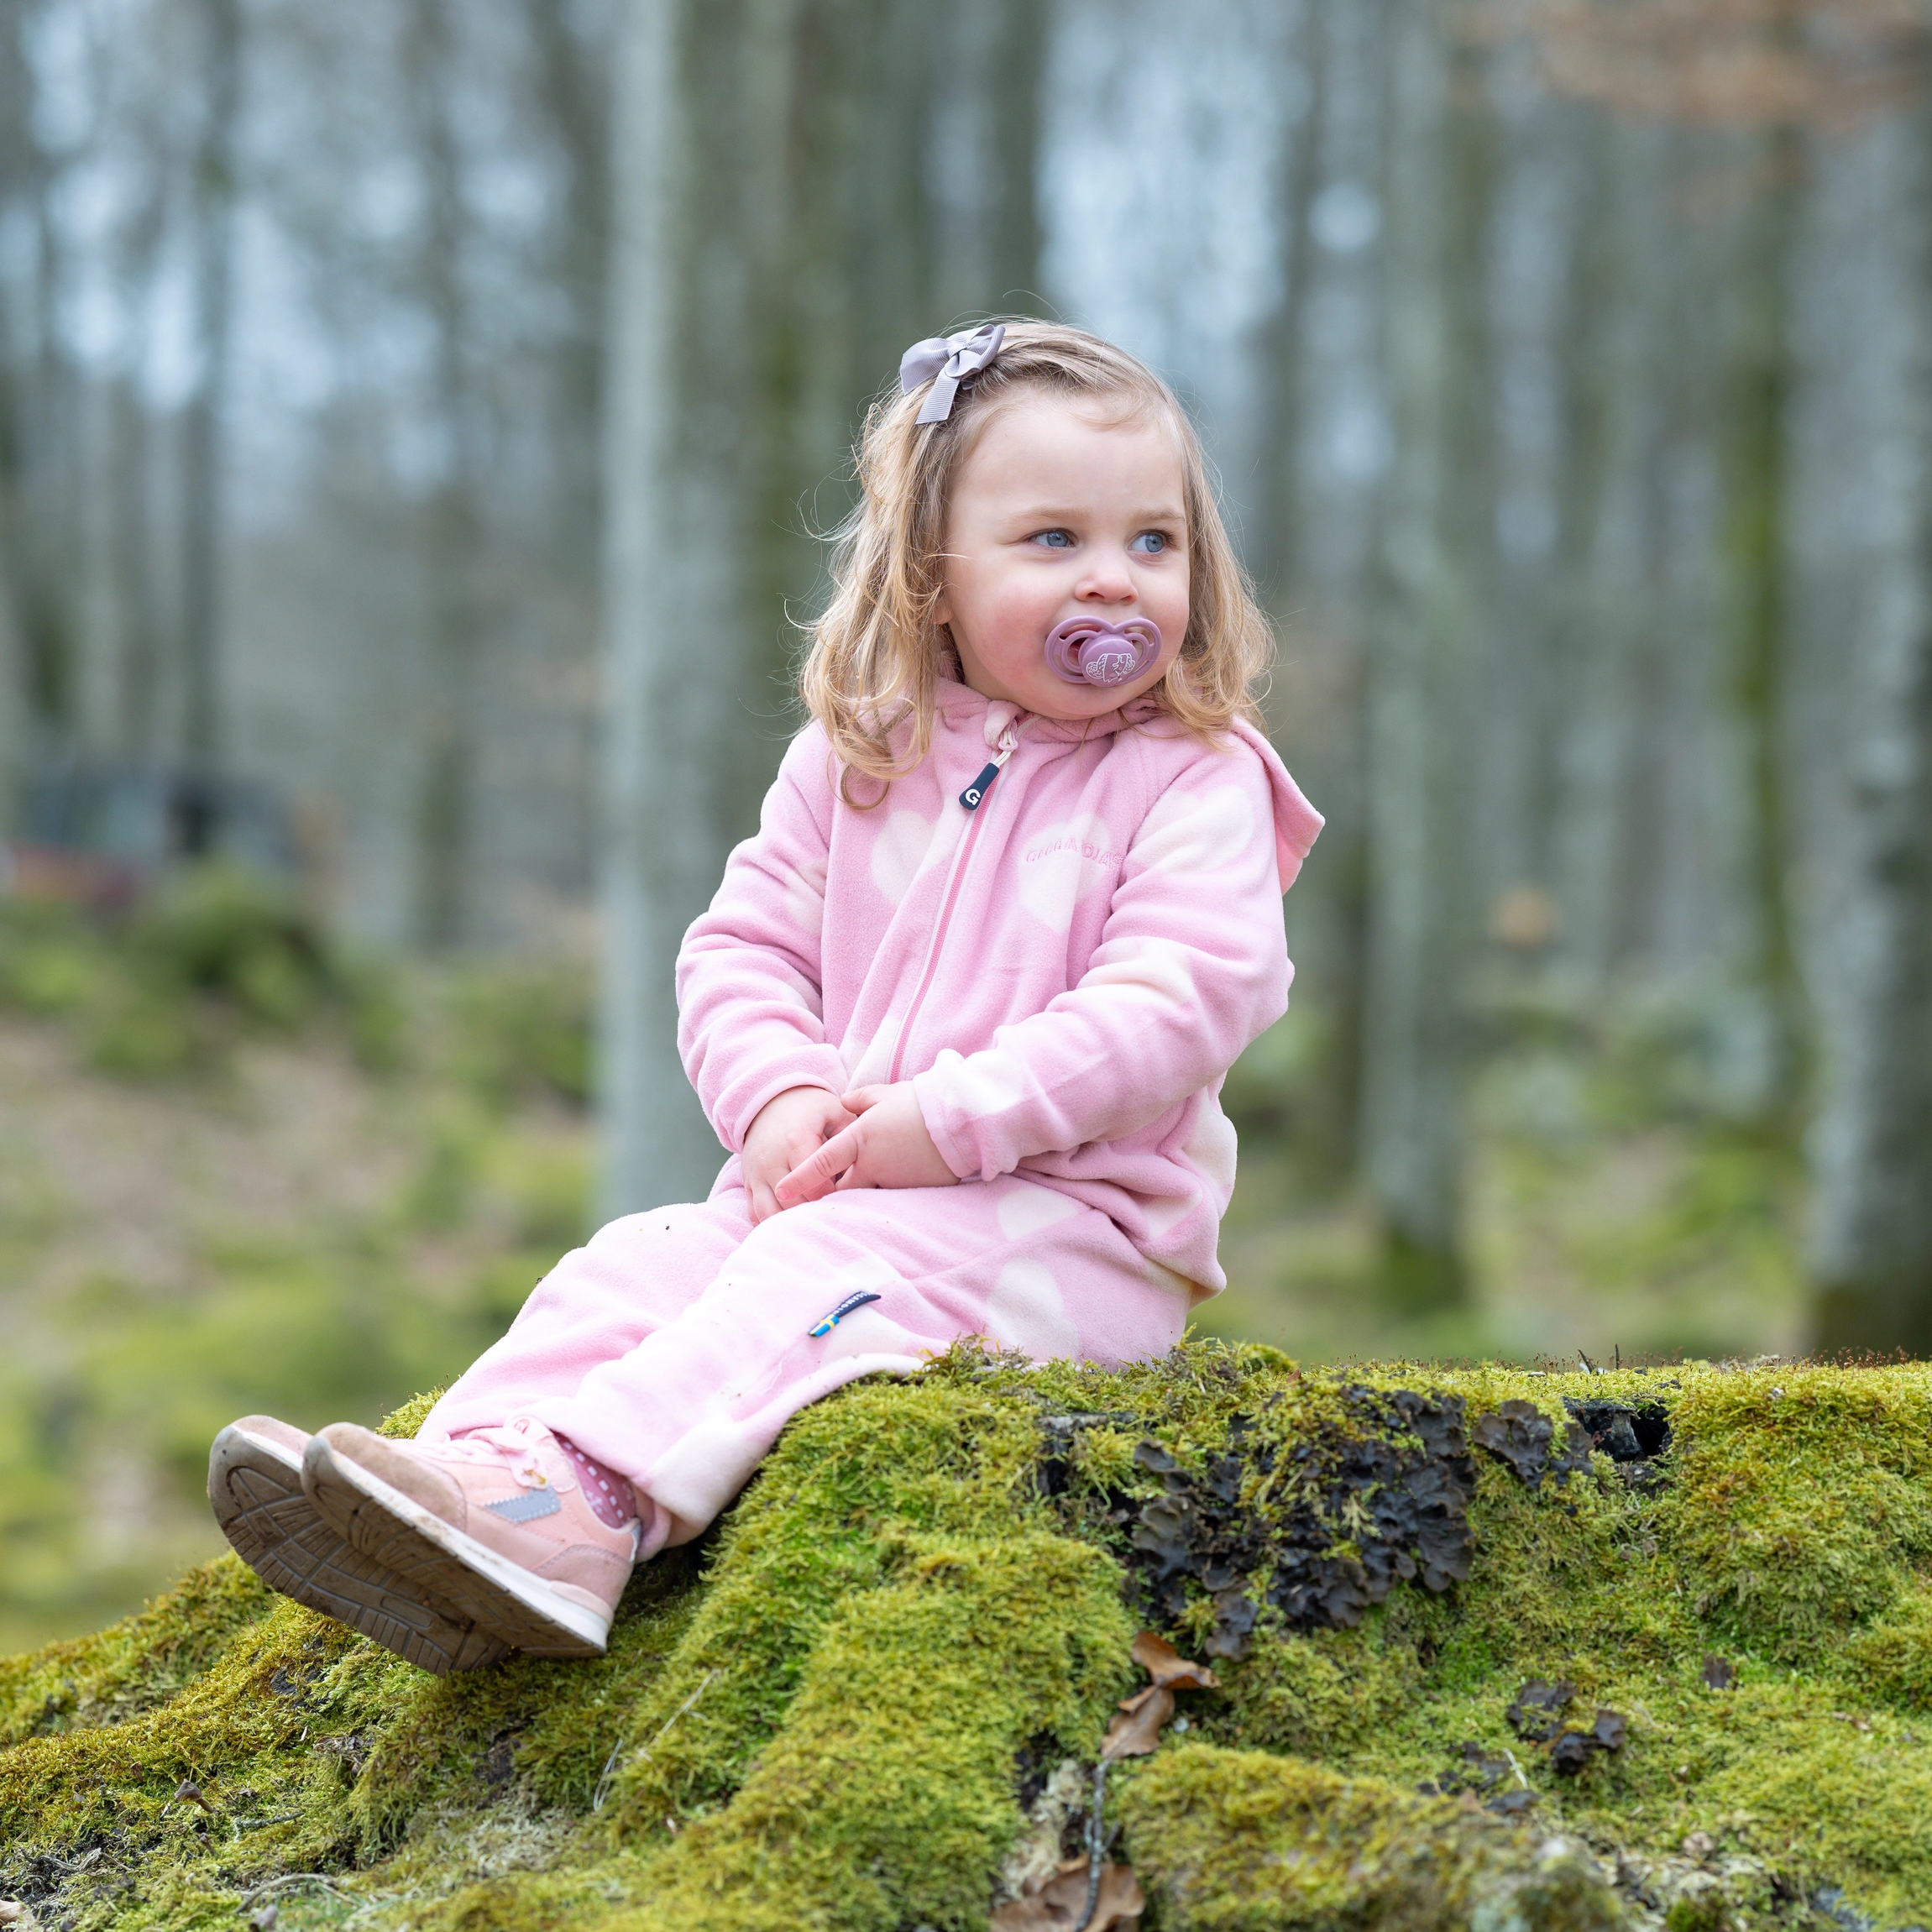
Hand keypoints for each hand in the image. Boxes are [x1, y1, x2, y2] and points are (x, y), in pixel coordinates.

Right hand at [742, 1086, 856, 1223]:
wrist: (772, 1101)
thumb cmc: (811, 1109)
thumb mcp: (835, 1111)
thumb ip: (852, 1134)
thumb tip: (867, 1161)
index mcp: (796, 1141)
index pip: (816, 1184)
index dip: (833, 1196)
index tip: (846, 1196)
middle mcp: (772, 1160)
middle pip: (793, 1203)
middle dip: (814, 1212)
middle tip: (832, 1213)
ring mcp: (757, 1173)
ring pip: (770, 1212)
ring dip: (791, 1222)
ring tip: (811, 1223)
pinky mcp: (748, 1182)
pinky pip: (755, 1212)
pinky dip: (770, 1223)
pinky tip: (789, 1226)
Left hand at [773, 1082, 958, 1208]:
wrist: (963, 1120)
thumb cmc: (921, 1102)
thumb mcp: (885, 1094)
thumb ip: (860, 1100)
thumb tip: (845, 1102)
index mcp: (860, 1139)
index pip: (821, 1163)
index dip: (799, 1179)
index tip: (782, 1191)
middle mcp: (873, 1165)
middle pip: (842, 1190)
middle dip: (834, 1193)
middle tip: (829, 1191)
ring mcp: (894, 1182)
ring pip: (869, 1194)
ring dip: (866, 1190)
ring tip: (877, 1179)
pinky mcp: (915, 1192)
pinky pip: (895, 1195)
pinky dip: (892, 1190)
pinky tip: (904, 1178)